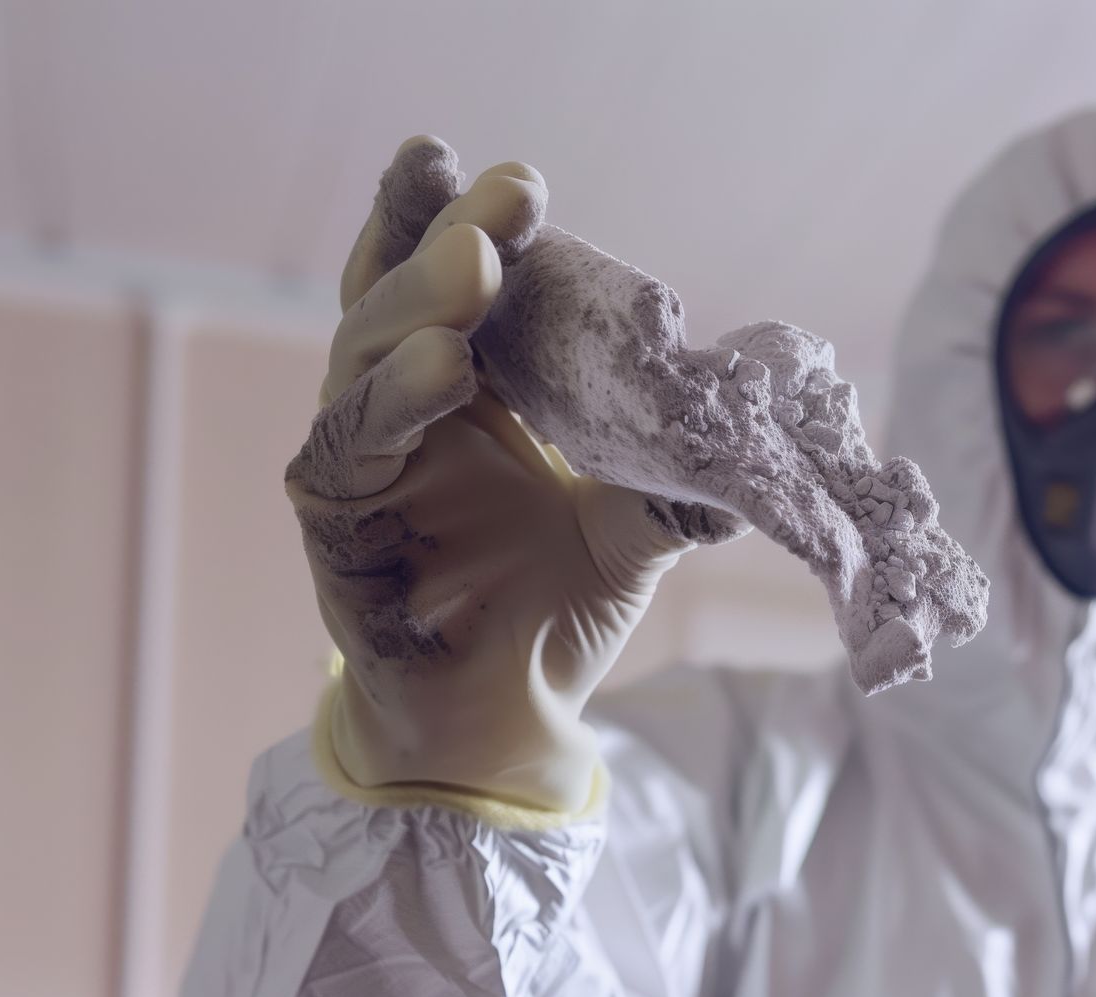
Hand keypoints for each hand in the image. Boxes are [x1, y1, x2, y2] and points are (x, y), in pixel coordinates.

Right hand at [288, 136, 690, 815]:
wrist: (512, 718)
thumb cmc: (556, 609)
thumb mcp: (632, 530)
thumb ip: (675, 476)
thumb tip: (758, 430)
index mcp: (467, 393)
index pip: (452, 287)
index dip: (466, 223)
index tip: (515, 178)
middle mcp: (402, 411)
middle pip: (403, 298)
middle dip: (450, 237)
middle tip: (506, 195)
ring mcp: (360, 462)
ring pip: (367, 358)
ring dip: (420, 307)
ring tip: (476, 268)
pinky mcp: (336, 524)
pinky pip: (350, 448)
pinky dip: (393, 404)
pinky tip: (443, 371)